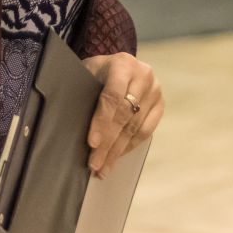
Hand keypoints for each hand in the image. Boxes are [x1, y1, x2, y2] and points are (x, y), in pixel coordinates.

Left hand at [83, 52, 163, 177]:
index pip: (112, 96)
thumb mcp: (88, 72)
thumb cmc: (98, 71)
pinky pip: (146, 132)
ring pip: (135, 127)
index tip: (92, 143)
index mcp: (123, 64)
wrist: (121, 65)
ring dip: (118, 151)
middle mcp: (143, 76)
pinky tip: (117, 157)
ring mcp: (155, 91)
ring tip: (103, 168)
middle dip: (108, 143)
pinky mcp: (160, 105)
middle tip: (94, 164)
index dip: (101, 121)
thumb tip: (71, 124)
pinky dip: (129, 146)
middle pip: (124, 115)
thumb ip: (83, 91)